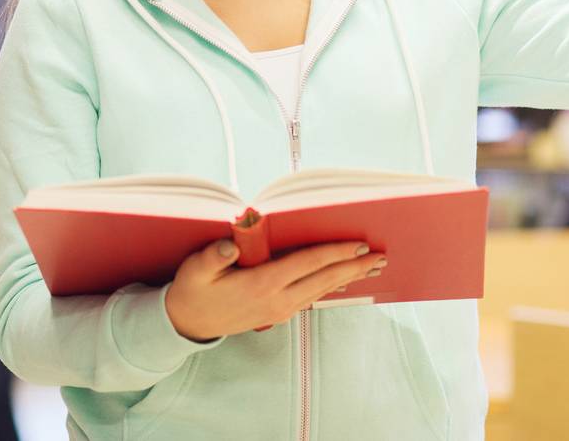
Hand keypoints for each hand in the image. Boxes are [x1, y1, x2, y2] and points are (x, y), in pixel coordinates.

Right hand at [163, 239, 385, 341]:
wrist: (188, 324)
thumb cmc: (193, 290)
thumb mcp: (196, 271)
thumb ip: (213, 256)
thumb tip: (231, 244)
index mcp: (262, 284)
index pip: (306, 264)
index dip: (334, 253)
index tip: (359, 245)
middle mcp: (277, 299)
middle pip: (323, 280)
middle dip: (354, 267)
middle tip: (381, 256)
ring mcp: (280, 309)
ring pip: (322, 290)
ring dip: (348, 278)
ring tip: (371, 268)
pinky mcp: (278, 313)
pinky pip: (312, 296)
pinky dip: (331, 286)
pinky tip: (341, 281)